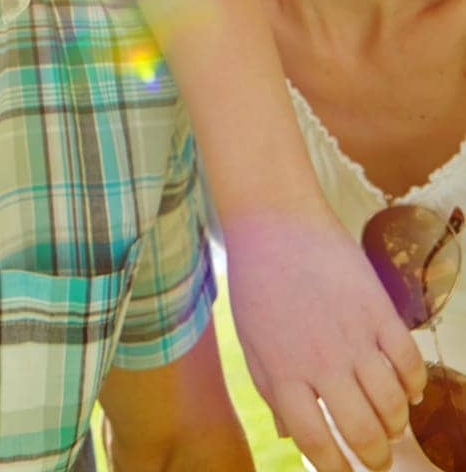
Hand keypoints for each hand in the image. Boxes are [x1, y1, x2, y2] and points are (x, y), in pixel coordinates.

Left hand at [224, 207, 426, 471]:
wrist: (273, 219)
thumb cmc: (257, 280)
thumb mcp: (251, 341)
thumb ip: (271, 391)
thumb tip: (288, 438)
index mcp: (282, 373)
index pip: (316, 443)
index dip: (337, 469)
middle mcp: (320, 361)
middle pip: (362, 431)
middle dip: (376, 456)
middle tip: (378, 459)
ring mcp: (353, 335)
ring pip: (392, 404)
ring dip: (396, 424)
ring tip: (391, 426)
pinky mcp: (377, 309)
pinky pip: (409, 363)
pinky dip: (414, 386)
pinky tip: (406, 390)